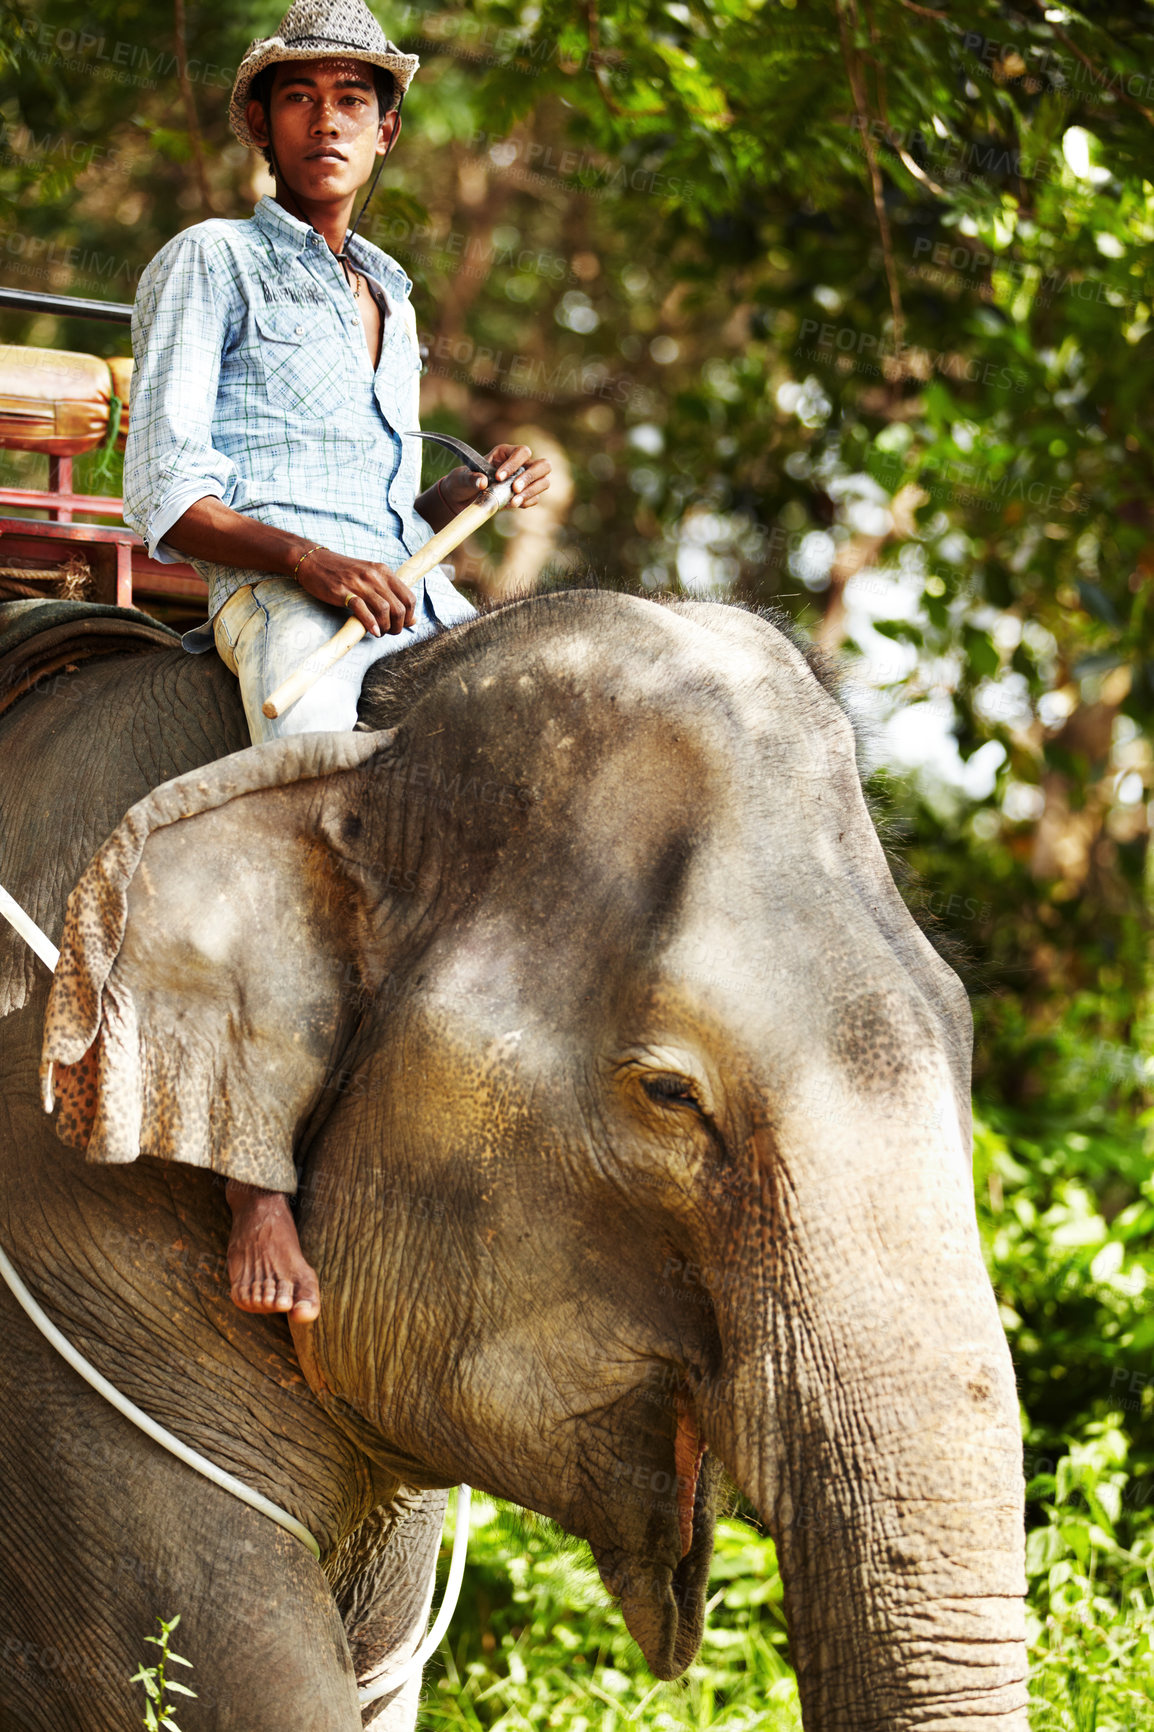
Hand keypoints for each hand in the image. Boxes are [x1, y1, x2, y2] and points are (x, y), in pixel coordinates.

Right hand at [295, 546, 414, 637]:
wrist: (313, 561)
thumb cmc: (343, 572)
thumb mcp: (369, 576)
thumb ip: (388, 593)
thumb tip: (410, 618)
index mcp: (383, 571)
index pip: (409, 597)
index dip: (409, 616)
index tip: (403, 624)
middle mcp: (374, 576)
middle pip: (399, 607)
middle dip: (398, 625)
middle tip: (390, 632)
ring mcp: (359, 583)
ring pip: (384, 610)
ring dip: (385, 627)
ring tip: (380, 632)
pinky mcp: (343, 592)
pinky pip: (362, 609)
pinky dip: (370, 624)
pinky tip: (373, 632)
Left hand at [437, 443, 552, 513]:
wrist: (461, 500)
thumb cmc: (462, 482)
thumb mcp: (462, 478)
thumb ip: (471, 478)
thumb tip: (482, 481)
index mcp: (506, 453)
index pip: (522, 452)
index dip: (514, 463)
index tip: (499, 477)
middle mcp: (520, 465)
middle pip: (542, 465)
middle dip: (530, 476)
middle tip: (515, 488)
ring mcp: (525, 481)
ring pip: (543, 482)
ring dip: (531, 491)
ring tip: (513, 502)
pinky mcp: (524, 496)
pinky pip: (535, 498)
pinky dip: (527, 502)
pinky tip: (512, 505)